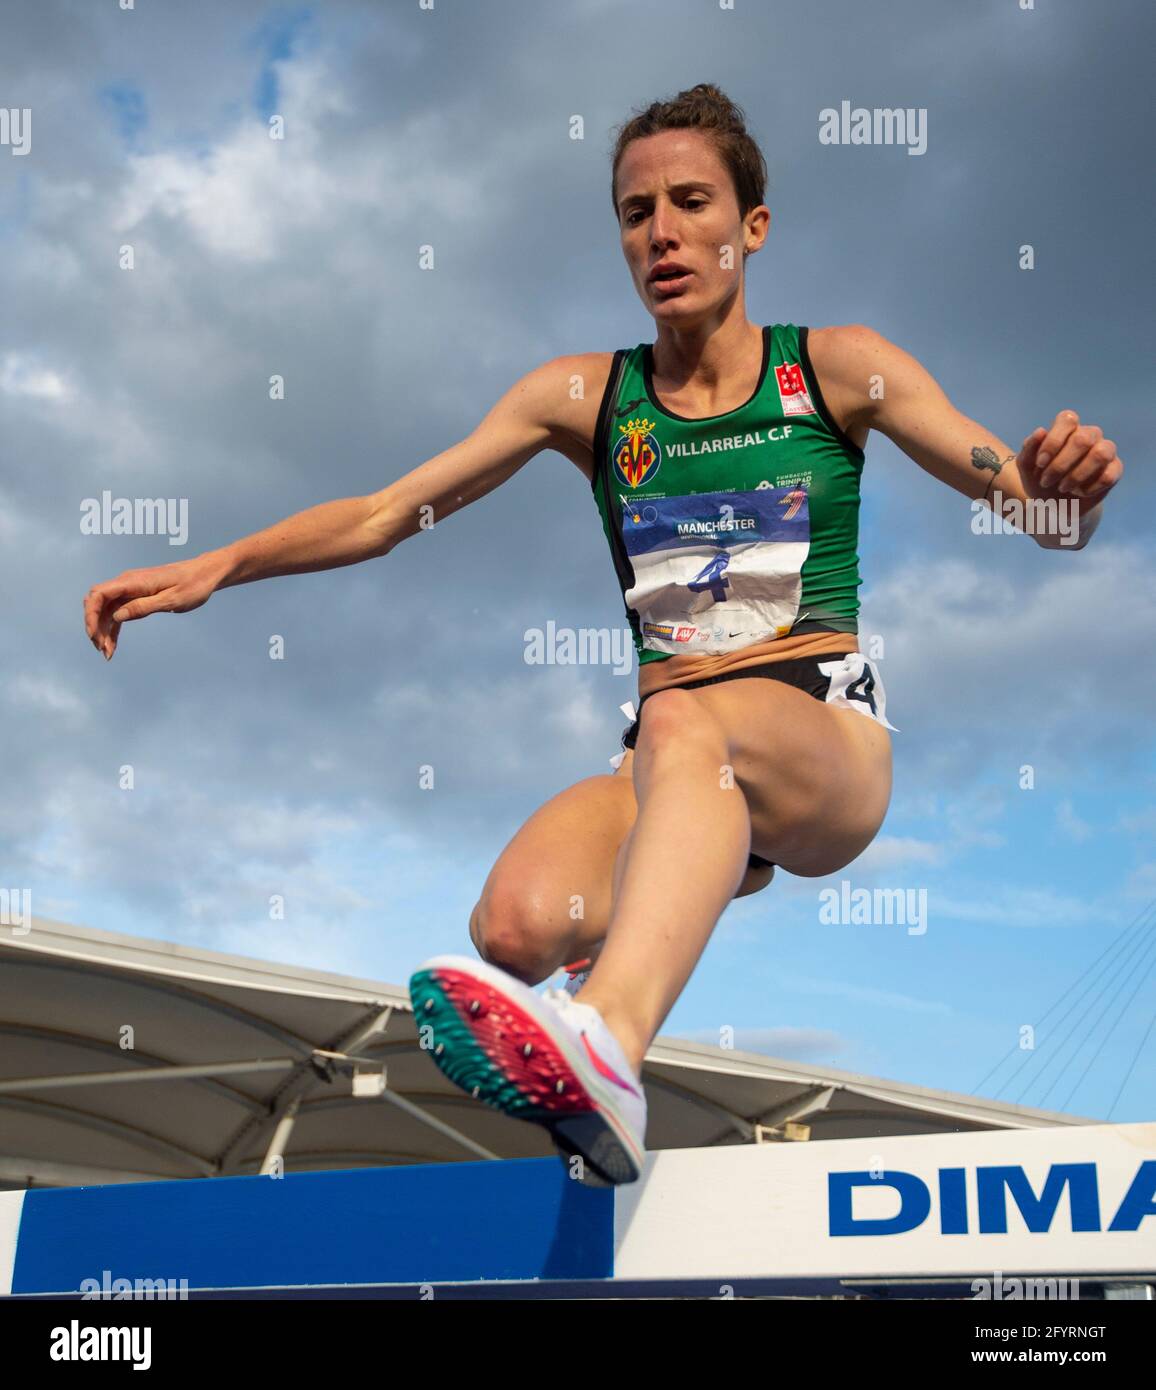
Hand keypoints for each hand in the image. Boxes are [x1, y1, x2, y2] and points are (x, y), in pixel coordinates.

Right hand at [83, 554, 224, 659]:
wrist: (205, 573)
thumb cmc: (193, 585)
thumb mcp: (171, 600)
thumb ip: (143, 607)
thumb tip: (116, 616)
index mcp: (133, 581)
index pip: (99, 594)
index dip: (91, 615)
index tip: (94, 636)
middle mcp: (127, 582)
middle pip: (98, 603)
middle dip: (95, 626)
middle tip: (102, 649)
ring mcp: (131, 589)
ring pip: (107, 610)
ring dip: (104, 630)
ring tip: (107, 652)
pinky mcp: (136, 595)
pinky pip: (118, 612)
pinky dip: (114, 627)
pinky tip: (113, 645)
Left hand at [1017, 410, 1122, 506]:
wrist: (1053, 505)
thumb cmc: (1040, 479)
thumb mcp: (1026, 467)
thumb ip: (1028, 448)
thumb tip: (1041, 431)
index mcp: (1068, 428)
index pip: (1067, 419)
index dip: (1053, 442)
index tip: (1039, 464)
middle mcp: (1090, 434)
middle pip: (1083, 439)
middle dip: (1060, 465)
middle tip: (1046, 481)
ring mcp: (1105, 450)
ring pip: (1101, 454)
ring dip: (1077, 475)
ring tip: (1063, 488)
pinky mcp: (1115, 469)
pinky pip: (1108, 475)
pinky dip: (1089, 488)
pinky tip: (1079, 493)